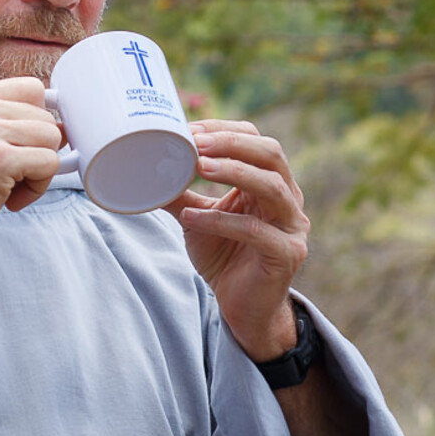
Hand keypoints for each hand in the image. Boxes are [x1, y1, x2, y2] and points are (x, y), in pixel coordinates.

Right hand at [0, 77, 66, 291]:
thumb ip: (5, 124)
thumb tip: (62, 127)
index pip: (32, 88)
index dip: (37, 120)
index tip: (21, 147)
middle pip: (46, 116)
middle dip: (37, 151)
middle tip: (8, 177)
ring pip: (52, 138)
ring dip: (39, 170)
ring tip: (8, 188)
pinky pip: (50, 163)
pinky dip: (38, 188)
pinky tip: (9, 200)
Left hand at [165, 119, 309, 361]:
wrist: (241, 308)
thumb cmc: (224, 257)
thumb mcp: (197, 216)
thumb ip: (178, 192)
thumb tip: (142, 168)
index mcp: (271, 183)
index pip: (257, 141)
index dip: (225, 130)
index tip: (190, 128)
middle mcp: (289, 200)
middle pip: (271, 155)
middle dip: (232, 144)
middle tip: (196, 143)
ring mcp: (293, 227)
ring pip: (271, 187)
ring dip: (233, 172)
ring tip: (198, 166)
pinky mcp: (287, 254)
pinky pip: (256, 231)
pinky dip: (221, 221)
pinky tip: (191, 218)